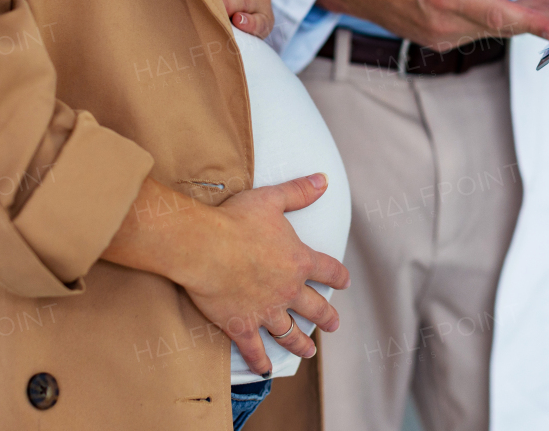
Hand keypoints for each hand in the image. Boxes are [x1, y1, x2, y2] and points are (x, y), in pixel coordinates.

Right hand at [102, 174, 349, 375]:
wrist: (204, 246)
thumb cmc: (236, 220)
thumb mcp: (271, 199)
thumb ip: (299, 192)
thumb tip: (323, 180)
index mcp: (298, 261)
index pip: (328, 271)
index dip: (338, 276)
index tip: (344, 282)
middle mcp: (288, 290)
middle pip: (315, 308)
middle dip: (326, 317)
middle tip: (333, 324)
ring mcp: (266, 311)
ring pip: (291, 333)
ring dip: (301, 343)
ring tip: (309, 350)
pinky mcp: (242, 325)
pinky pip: (255, 348)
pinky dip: (261, 360)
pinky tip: (266, 369)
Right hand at [317, 0, 548, 50]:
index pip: (498, 14)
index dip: (533, 20)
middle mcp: (445, 25)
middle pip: (504, 25)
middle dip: (540, 15)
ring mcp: (442, 38)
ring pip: (494, 29)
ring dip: (524, 16)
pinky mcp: (440, 40)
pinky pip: (479, 30)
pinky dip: (501, 19)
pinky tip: (521, 7)